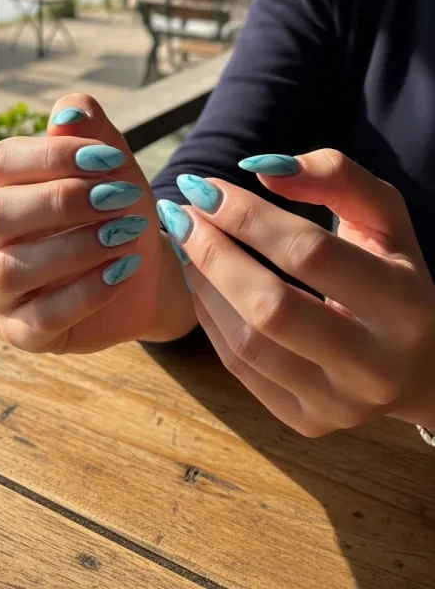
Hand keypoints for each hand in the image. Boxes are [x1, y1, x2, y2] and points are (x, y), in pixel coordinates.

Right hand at [0, 95, 194, 353]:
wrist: (147, 268)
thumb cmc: (118, 207)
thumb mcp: (112, 164)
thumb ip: (90, 132)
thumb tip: (69, 110)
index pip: (0, 163)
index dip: (53, 155)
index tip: (110, 158)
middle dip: (61, 201)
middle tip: (120, 196)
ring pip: (11, 268)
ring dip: (75, 248)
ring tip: (126, 234)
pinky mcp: (22, 332)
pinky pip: (39, 317)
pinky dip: (86, 293)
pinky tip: (122, 271)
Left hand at [157, 151, 434, 436]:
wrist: (423, 363)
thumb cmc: (395, 273)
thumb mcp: (384, 216)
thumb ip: (335, 176)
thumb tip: (259, 168)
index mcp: (403, 304)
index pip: (310, 254)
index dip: (248, 216)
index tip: (204, 187)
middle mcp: (375, 365)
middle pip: (272, 306)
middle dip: (214, 252)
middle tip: (180, 214)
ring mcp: (339, 404)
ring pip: (249, 344)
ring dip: (204, 285)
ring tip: (185, 244)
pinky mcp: (307, 422)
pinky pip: (240, 369)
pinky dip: (210, 320)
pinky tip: (200, 281)